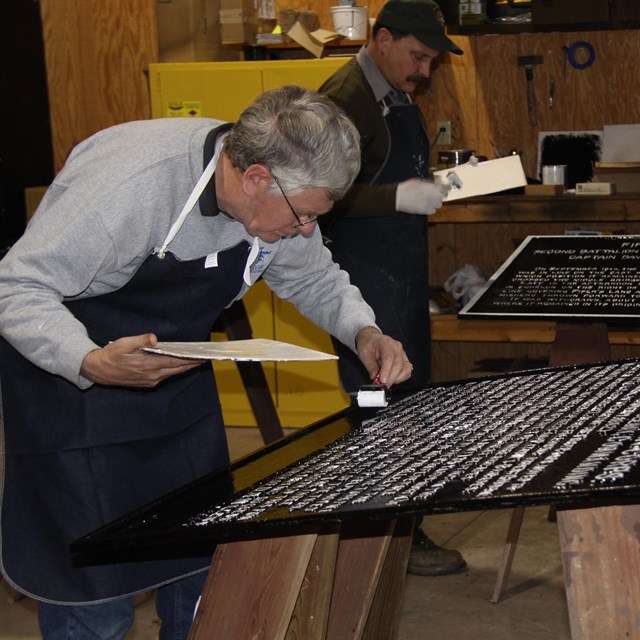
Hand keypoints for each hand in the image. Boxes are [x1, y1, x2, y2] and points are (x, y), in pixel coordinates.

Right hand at [80, 333, 204, 387]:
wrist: (99, 371)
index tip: (202, 356)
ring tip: (196, 360)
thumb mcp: (124, 343)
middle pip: (178, 369)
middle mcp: (152, 375)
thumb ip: (140, 340)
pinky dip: (175, 370)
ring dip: (185, 367)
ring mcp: (150, 381)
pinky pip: (166, 376)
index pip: (175, 362)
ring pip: (173, 373)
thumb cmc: (112, 355)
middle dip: (192, 363)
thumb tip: (154, 338)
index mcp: (149, 365)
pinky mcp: (147, 383)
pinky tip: (179, 364)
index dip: (190, 359)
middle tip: (205, 358)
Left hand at [354, 326, 412, 387]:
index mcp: (386, 343)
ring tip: (386, 383)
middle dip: (391, 378)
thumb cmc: (368, 344)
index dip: (386, 371)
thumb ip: (370, 366)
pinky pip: (407, 371)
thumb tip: (375, 378)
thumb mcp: (364, 353)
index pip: (389, 358)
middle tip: (382, 386)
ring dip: (397, 379)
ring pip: (405, 369)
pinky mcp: (404, 360)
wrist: (371, 339)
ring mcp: (402, 354)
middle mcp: (397, 348)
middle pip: (398, 365)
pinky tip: (392, 380)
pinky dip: (401, 378)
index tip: (382, 381)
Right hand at [395, 178, 449, 214]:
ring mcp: (429, 205)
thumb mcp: (419, 181)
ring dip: (437, 201)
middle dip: (441, 194)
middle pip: (443, 197)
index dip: (447, 187)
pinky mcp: (425, 211)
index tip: (447, 187)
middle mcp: (433, 197)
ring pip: (439, 204)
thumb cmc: (408, 187)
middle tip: (438, 192)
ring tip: (431, 199)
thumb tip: (436, 183)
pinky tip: (427, 205)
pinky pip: (433, 211)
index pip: (445, 188)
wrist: (399, 198)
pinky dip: (432, 208)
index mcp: (432, 188)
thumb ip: (429, 183)